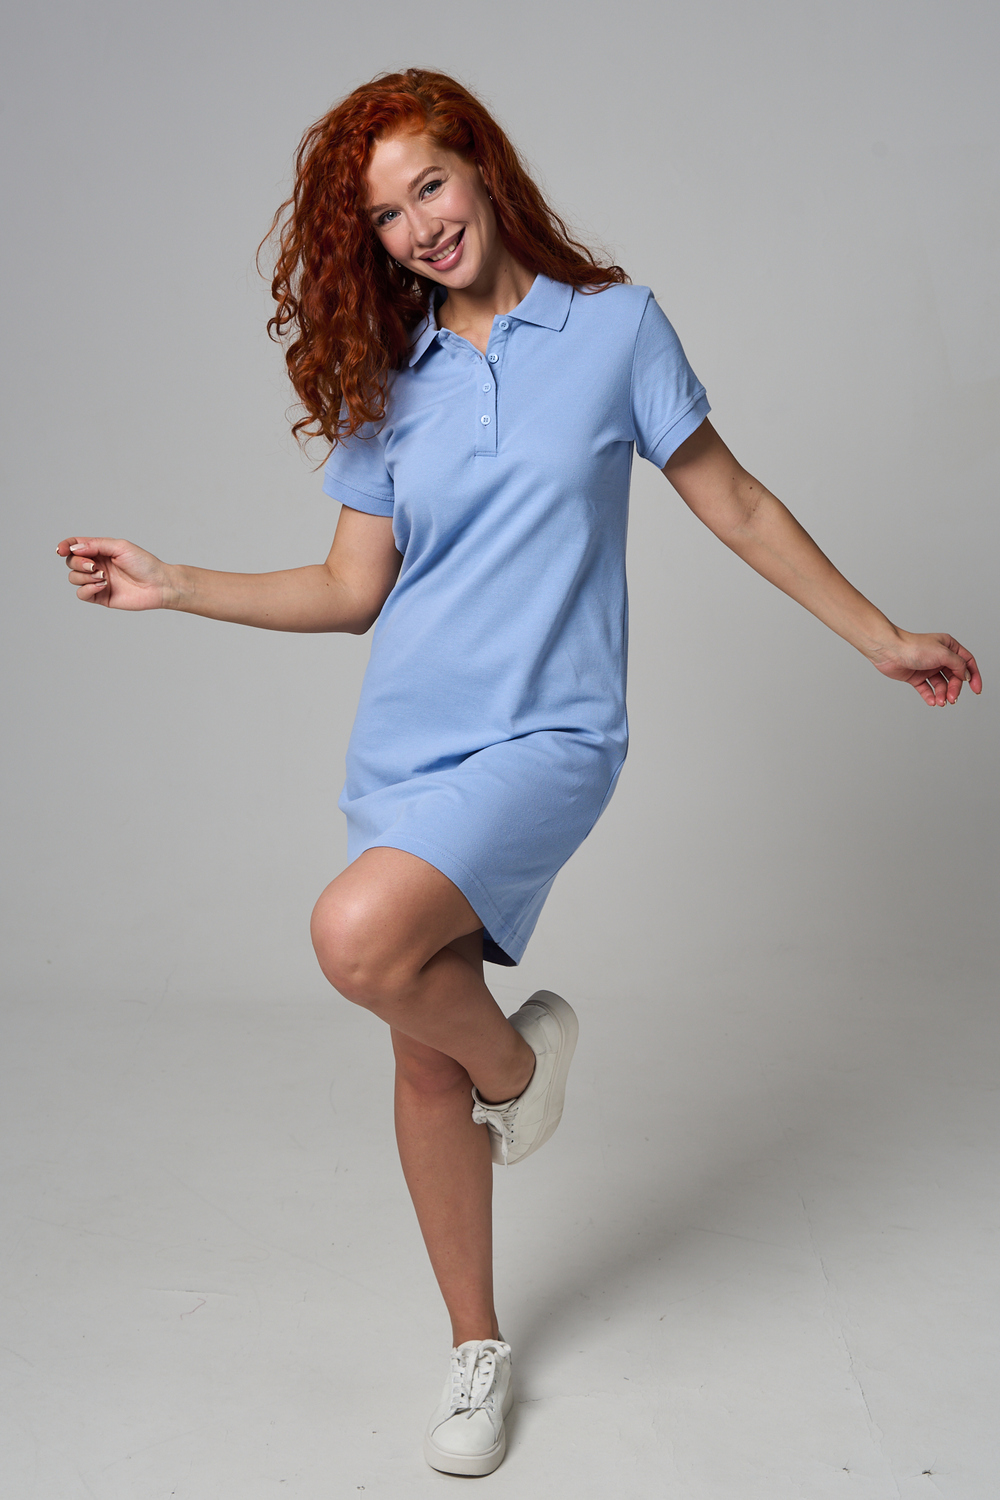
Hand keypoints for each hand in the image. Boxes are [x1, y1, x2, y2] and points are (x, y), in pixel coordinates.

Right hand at [56, 536, 175, 610]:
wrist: (158, 585)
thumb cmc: (144, 563)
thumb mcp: (120, 547)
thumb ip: (96, 545)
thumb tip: (74, 548)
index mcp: (100, 550)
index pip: (75, 546)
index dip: (65, 546)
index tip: (61, 550)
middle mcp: (96, 565)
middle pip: (71, 562)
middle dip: (79, 563)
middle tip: (95, 566)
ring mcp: (97, 581)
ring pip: (73, 578)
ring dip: (85, 576)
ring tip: (104, 577)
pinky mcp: (100, 597)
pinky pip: (81, 594)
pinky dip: (87, 589)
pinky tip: (102, 586)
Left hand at [871, 629, 982, 706]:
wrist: (889, 651)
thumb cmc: (914, 647)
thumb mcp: (943, 654)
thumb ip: (958, 665)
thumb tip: (966, 675)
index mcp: (948, 646)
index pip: (967, 662)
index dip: (973, 676)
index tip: (976, 690)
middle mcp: (939, 657)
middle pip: (954, 676)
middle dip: (954, 688)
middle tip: (952, 698)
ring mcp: (927, 667)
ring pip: (941, 684)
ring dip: (942, 694)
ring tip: (940, 701)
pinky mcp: (915, 677)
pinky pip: (927, 689)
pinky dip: (930, 696)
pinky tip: (931, 701)